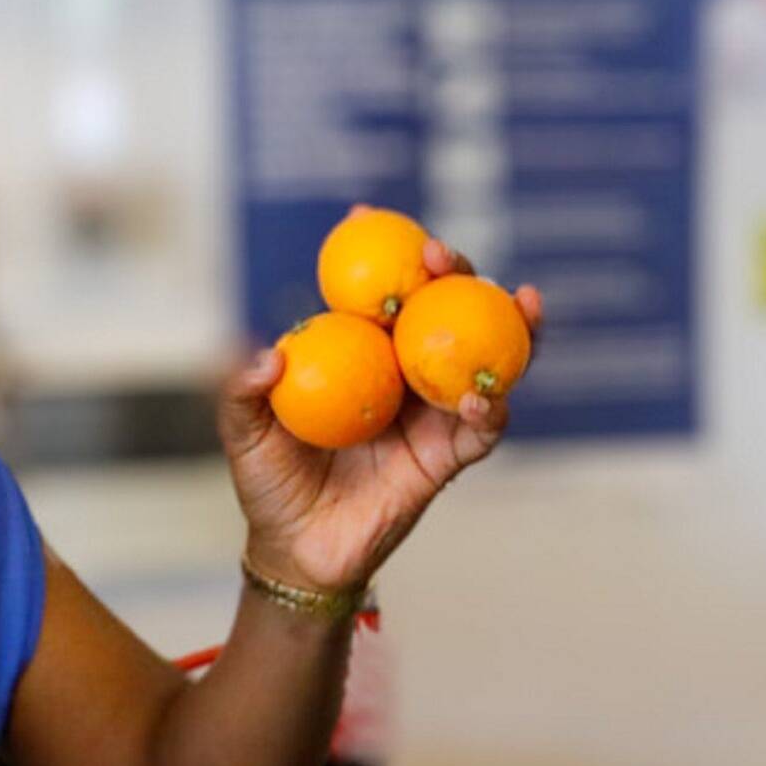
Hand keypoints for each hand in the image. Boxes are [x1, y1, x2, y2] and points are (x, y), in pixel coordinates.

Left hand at [215, 243, 533, 597]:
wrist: (296, 549)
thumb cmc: (269, 484)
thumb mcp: (245, 433)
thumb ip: (243, 391)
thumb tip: (268, 354)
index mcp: (363, 356)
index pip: (380, 293)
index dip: (380, 252)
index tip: (364, 215)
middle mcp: (406, 376)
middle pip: (444, 310)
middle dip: (455, 272)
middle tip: (440, 255)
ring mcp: (433, 414)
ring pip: (485, 359)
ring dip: (511, 327)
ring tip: (522, 300)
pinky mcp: (449, 458)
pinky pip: (484, 429)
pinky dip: (493, 407)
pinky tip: (484, 393)